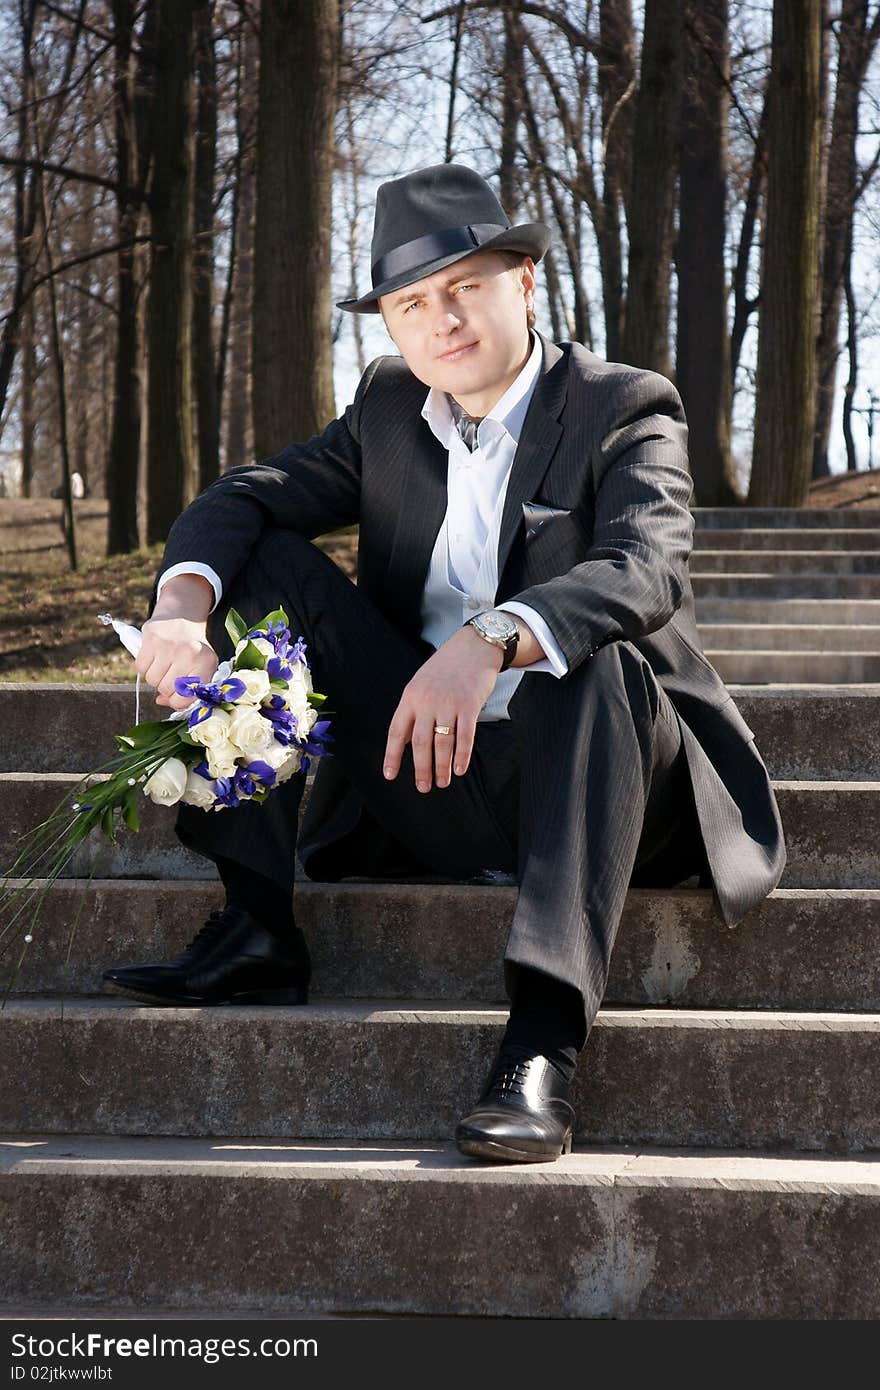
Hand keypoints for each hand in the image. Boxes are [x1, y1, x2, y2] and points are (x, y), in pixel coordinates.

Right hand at [137, 573, 216, 709]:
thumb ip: (185, 690)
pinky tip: (154, 659)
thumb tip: (161, 702)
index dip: (177, 702)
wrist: (182, 618)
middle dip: (166, 688)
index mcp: (207, 663)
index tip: (175, 697)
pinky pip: (141, 669)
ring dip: (155, 678)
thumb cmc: (192, 650)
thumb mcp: (199, 668)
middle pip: (167, 689)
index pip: (186, 697)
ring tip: (163, 667)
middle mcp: (190, 654)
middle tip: (169, 676)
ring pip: (153, 681)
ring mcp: (170, 647)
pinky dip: (144, 669)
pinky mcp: (152, 640)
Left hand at [382, 626, 504, 791]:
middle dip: (421, 769)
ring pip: (443, 743)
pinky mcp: (469, 705)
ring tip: (442, 783)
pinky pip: (465, 736)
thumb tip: (408, 741)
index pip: (397, 731)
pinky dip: (462, 756)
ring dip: (441, 767)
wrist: (473, 647)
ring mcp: (449, 703)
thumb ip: (414, 711)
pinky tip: (459, 769)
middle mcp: (427, 701)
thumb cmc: (445, 668)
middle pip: (421, 743)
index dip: (392, 755)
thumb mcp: (420, 684)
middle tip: (423, 787)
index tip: (390, 775)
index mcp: (410, 697)